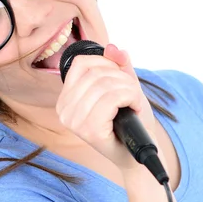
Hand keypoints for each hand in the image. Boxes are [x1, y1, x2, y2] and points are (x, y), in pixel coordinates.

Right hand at [56, 44, 157, 171]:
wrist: (138, 153)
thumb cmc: (130, 122)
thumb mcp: (124, 87)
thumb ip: (118, 66)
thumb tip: (113, 48)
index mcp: (66, 99)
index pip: (82, 63)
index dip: (107, 64)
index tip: (120, 80)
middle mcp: (64, 110)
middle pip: (96, 73)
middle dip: (122, 78)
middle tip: (132, 95)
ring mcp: (74, 122)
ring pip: (106, 84)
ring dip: (129, 89)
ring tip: (134, 102)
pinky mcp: (89, 130)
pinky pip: (112, 98)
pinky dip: (131, 97)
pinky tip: (134, 108)